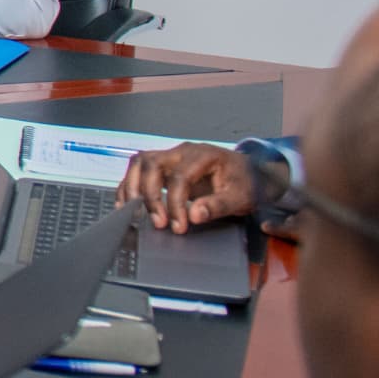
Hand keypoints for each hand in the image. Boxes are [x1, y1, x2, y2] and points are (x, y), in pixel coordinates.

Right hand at [119, 142, 257, 231]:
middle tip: (158, 222)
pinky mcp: (165, 165)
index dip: (175, 204)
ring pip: (139, 163)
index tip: (178, 226)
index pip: (179, 177)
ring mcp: (171, 156)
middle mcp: (182, 152)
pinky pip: (139, 170)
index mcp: (203, 155)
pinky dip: (130, 186)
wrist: (251, 174)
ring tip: (133, 212)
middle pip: (151, 165)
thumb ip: (217, 206)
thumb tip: (194, 215)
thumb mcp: (240, 197)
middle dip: (149, 195)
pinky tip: (128, 204)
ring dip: (133, 188)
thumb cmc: (246, 183)